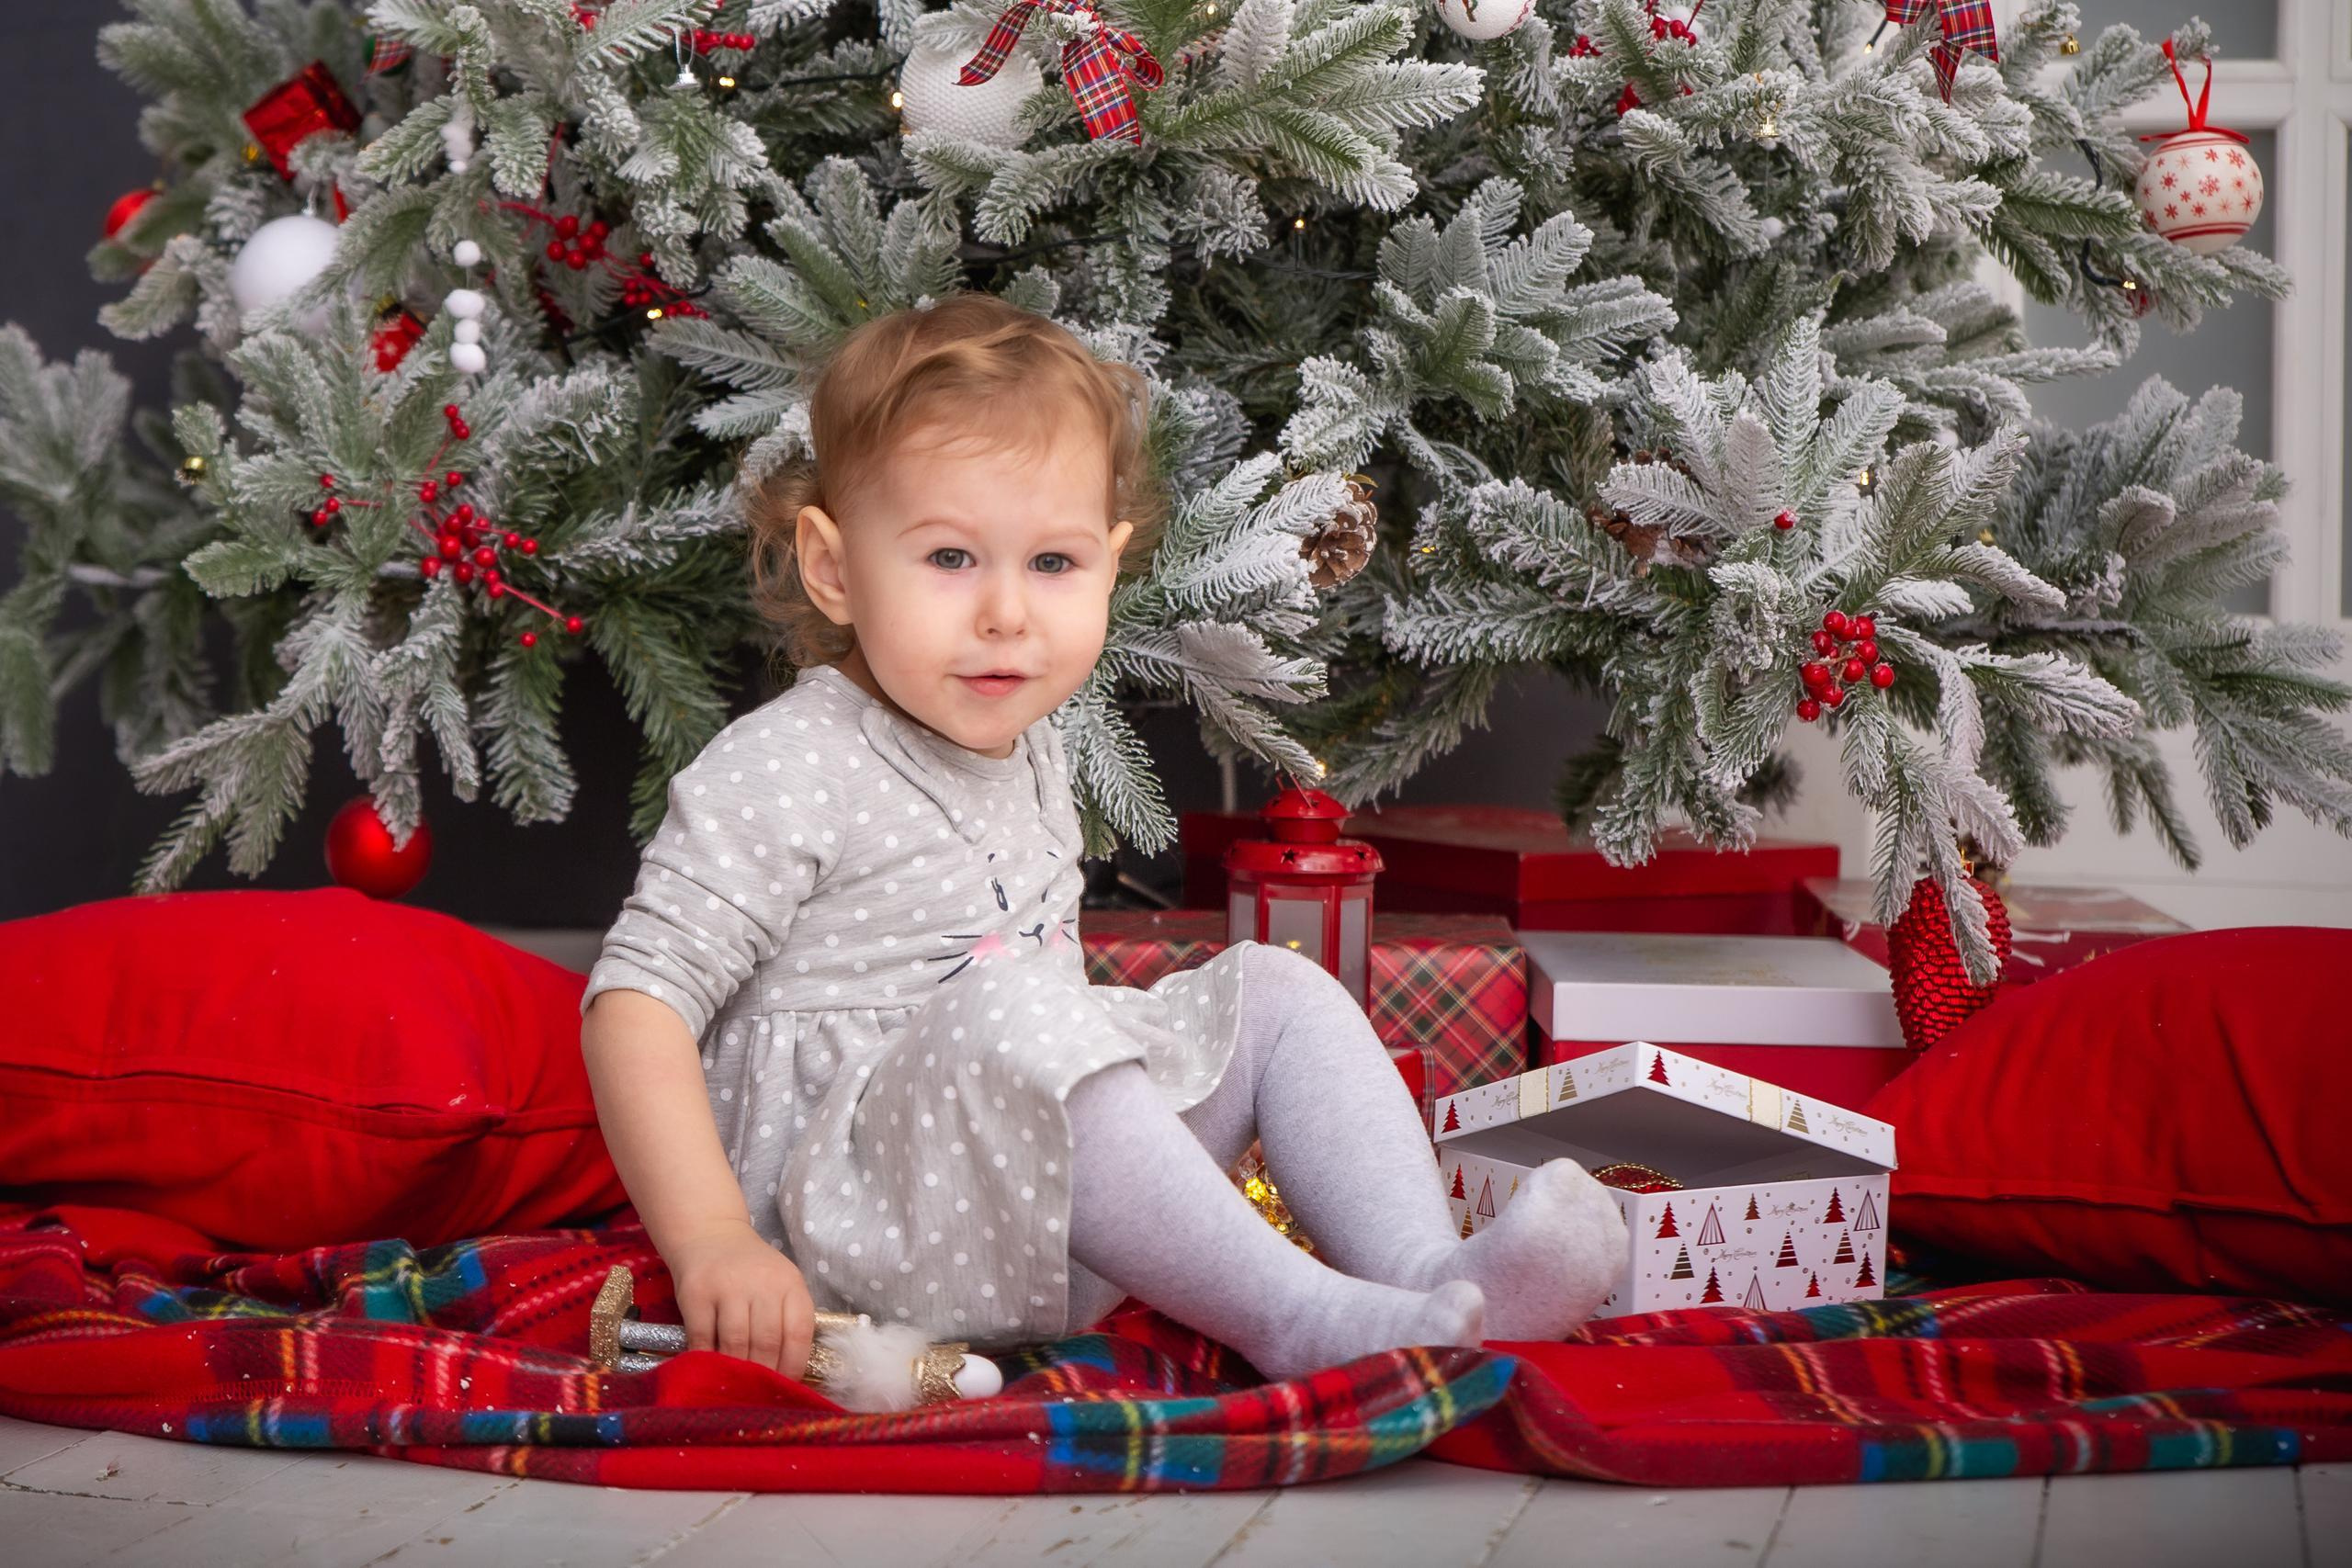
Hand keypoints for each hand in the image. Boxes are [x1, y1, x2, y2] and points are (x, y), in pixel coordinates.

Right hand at [663, 1219, 816, 1378]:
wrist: (709, 1235)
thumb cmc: (750, 1271)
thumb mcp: (779, 1285)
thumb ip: (785, 1320)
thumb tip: (785, 1376)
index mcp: (790, 1283)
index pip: (798, 1332)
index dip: (794, 1366)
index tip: (786, 1388)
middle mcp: (762, 1283)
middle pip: (767, 1341)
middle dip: (763, 1375)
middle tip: (757, 1394)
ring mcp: (727, 1286)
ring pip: (736, 1342)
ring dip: (736, 1370)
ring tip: (735, 1386)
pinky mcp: (696, 1292)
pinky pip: (702, 1337)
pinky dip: (706, 1359)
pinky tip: (708, 1369)